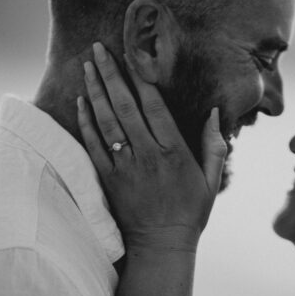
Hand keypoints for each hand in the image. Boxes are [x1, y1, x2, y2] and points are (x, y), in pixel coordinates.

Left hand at [77, 42, 227, 251]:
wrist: (160, 246)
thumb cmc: (190, 212)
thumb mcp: (211, 179)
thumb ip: (214, 144)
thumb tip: (214, 112)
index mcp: (174, 152)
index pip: (155, 107)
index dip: (143, 79)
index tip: (134, 56)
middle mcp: (148, 156)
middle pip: (125, 106)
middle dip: (111, 74)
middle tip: (99, 49)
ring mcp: (125, 167)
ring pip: (106, 121)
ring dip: (95, 90)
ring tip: (87, 65)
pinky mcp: (108, 179)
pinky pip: (94, 144)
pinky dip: (86, 121)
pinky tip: (81, 101)